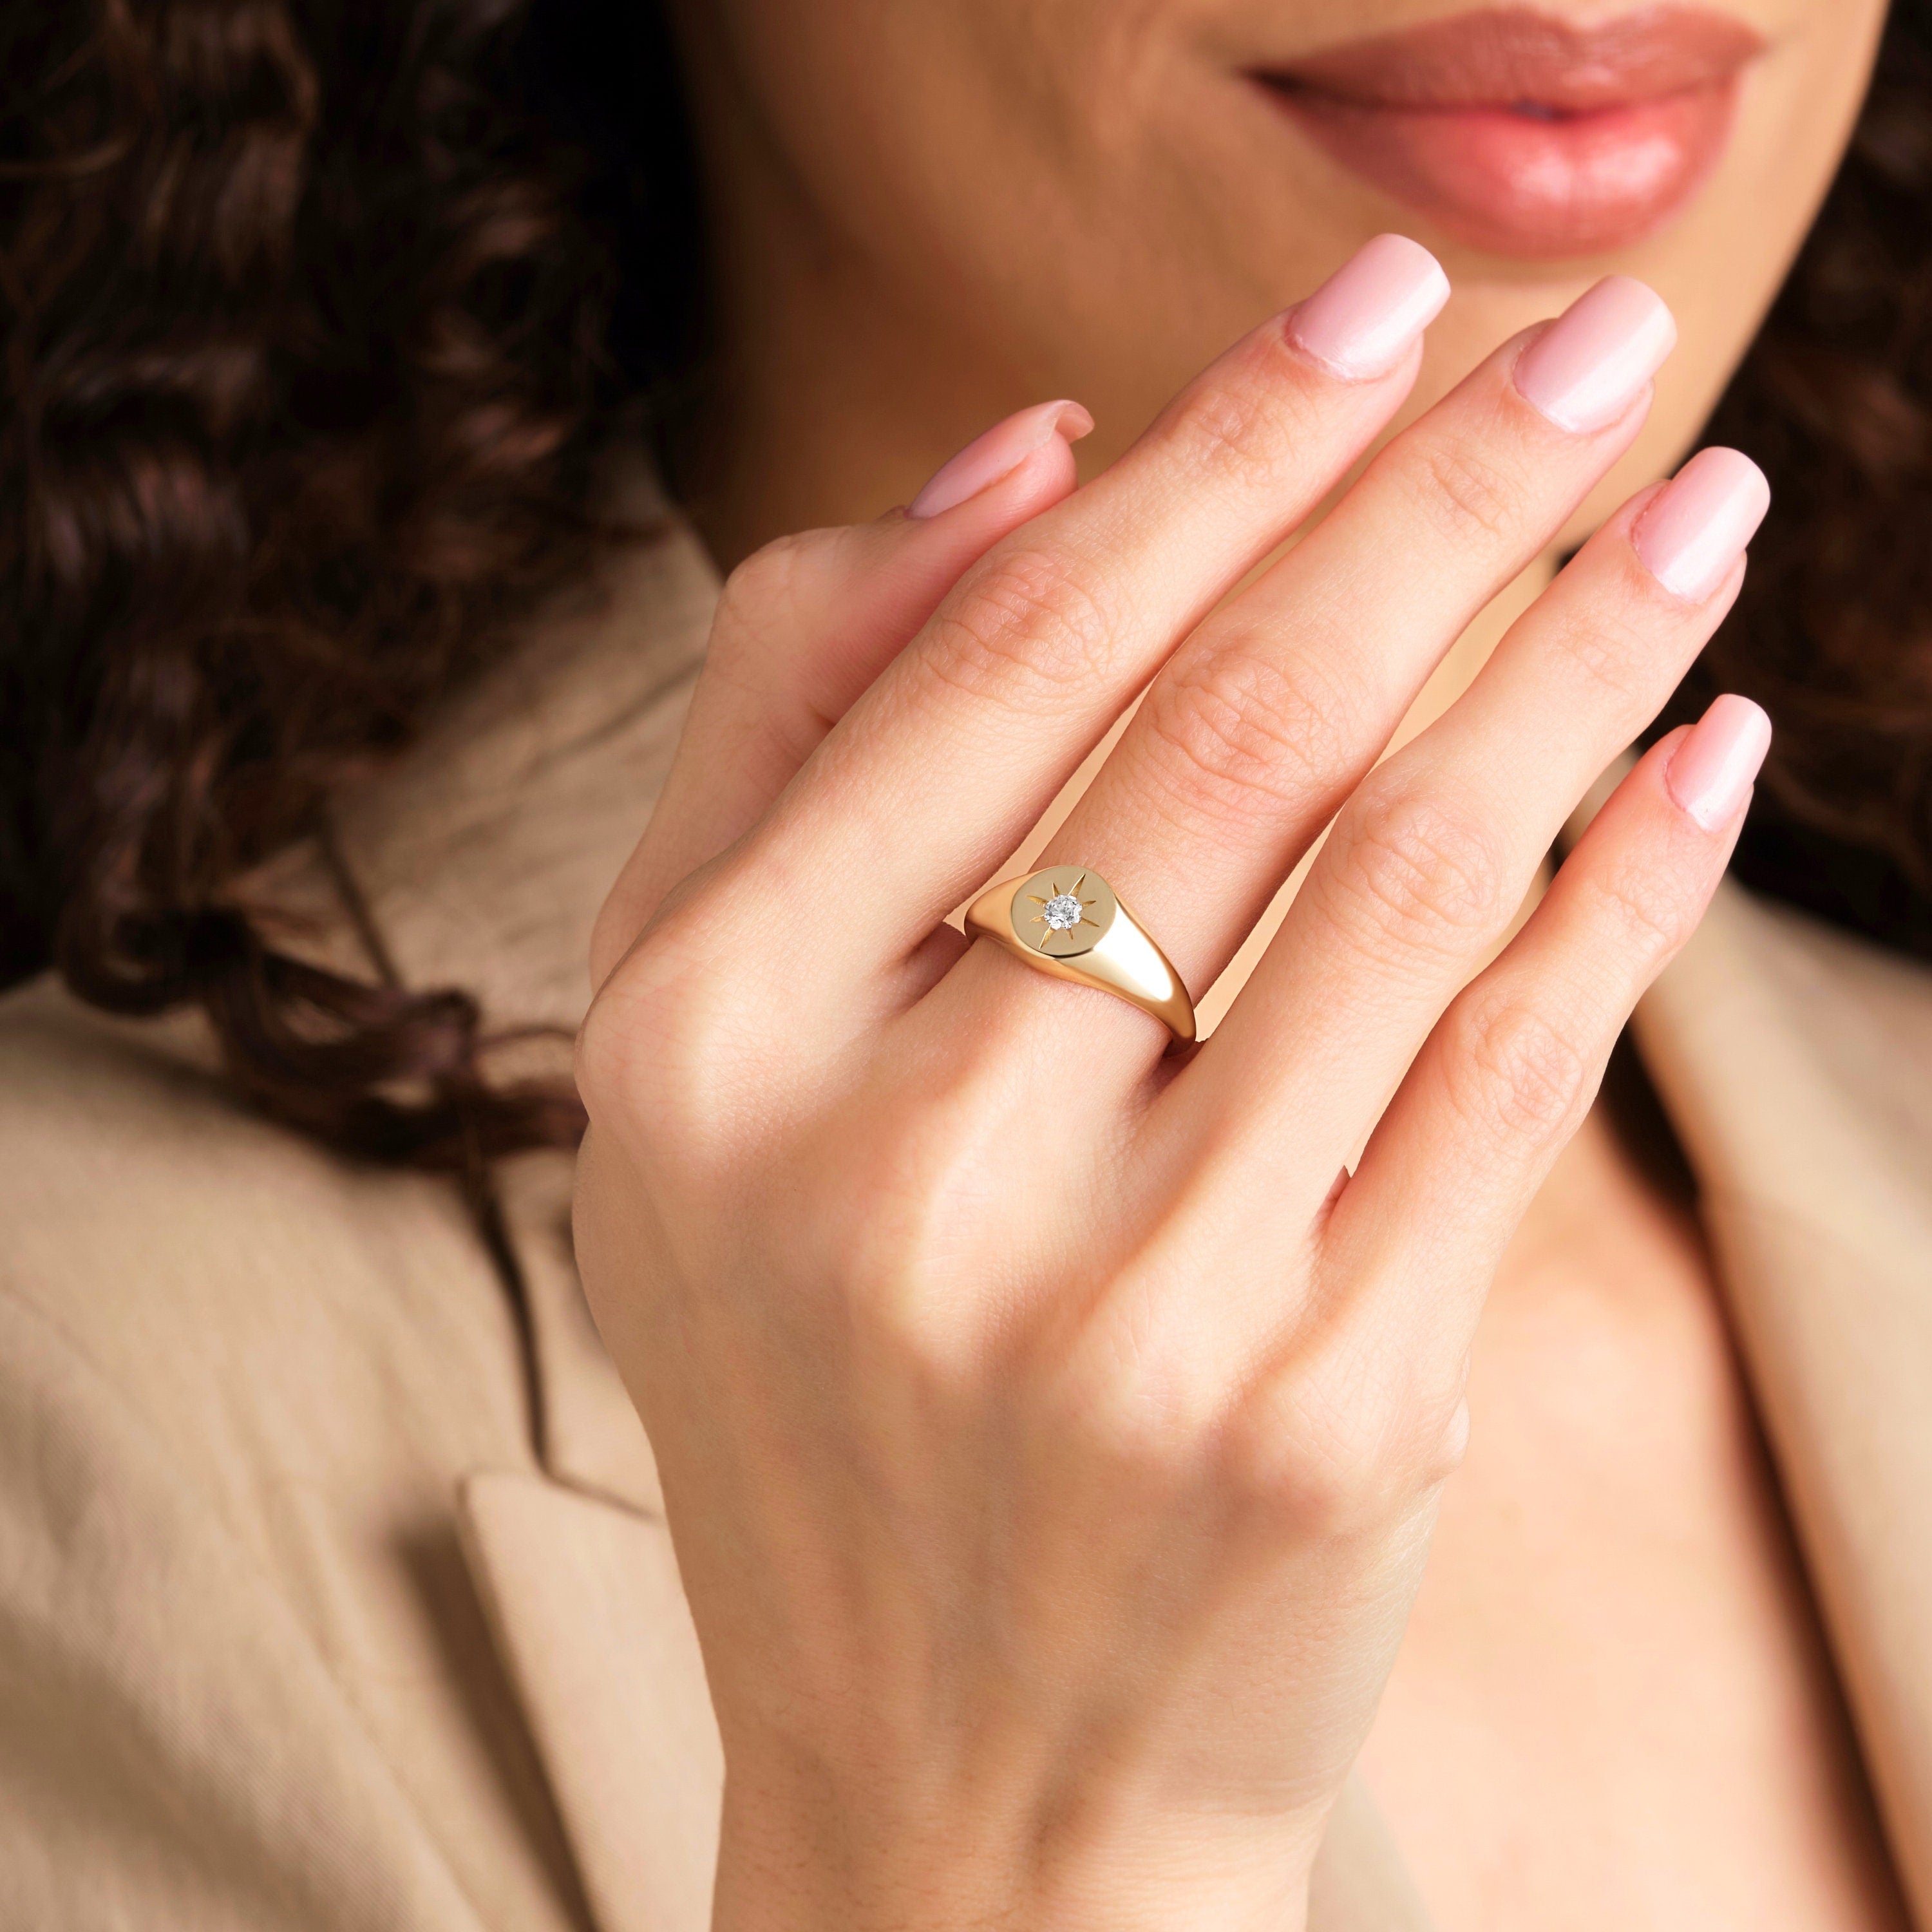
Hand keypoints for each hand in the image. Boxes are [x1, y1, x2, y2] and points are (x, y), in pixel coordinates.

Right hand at [574, 237, 1769, 1930]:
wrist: (945, 1779)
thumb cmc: (814, 1365)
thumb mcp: (690, 1055)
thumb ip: (793, 721)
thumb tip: (1029, 453)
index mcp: (708, 1041)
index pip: (1000, 660)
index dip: (1208, 453)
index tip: (1364, 309)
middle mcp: (899, 1163)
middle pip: (1224, 730)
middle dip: (1438, 491)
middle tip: (1592, 340)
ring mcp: (1124, 1309)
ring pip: (1406, 878)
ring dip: (1581, 654)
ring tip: (1700, 505)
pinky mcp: (1324, 1418)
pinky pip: (1513, 1081)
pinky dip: (1625, 887)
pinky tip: (1706, 745)